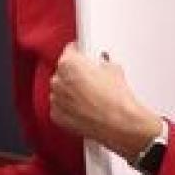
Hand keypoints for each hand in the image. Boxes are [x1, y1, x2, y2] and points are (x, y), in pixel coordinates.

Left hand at [49, 43, 162, 161]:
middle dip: (75, 74)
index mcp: (69, 64)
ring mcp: (55, 99)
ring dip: (71, 91)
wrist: (118, 123)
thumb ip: (100, 63)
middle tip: (91, 79)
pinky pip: (61, 107)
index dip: (79, 52)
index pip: (69, 51)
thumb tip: (101, 66)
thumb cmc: (115, 98)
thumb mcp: (113, 68)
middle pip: (63, 71)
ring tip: (91, 96)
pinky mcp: (56, 116)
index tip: (83, 55)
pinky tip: (85, 108)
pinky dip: (69, 107)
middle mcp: (58, 80)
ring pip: (61, 90)